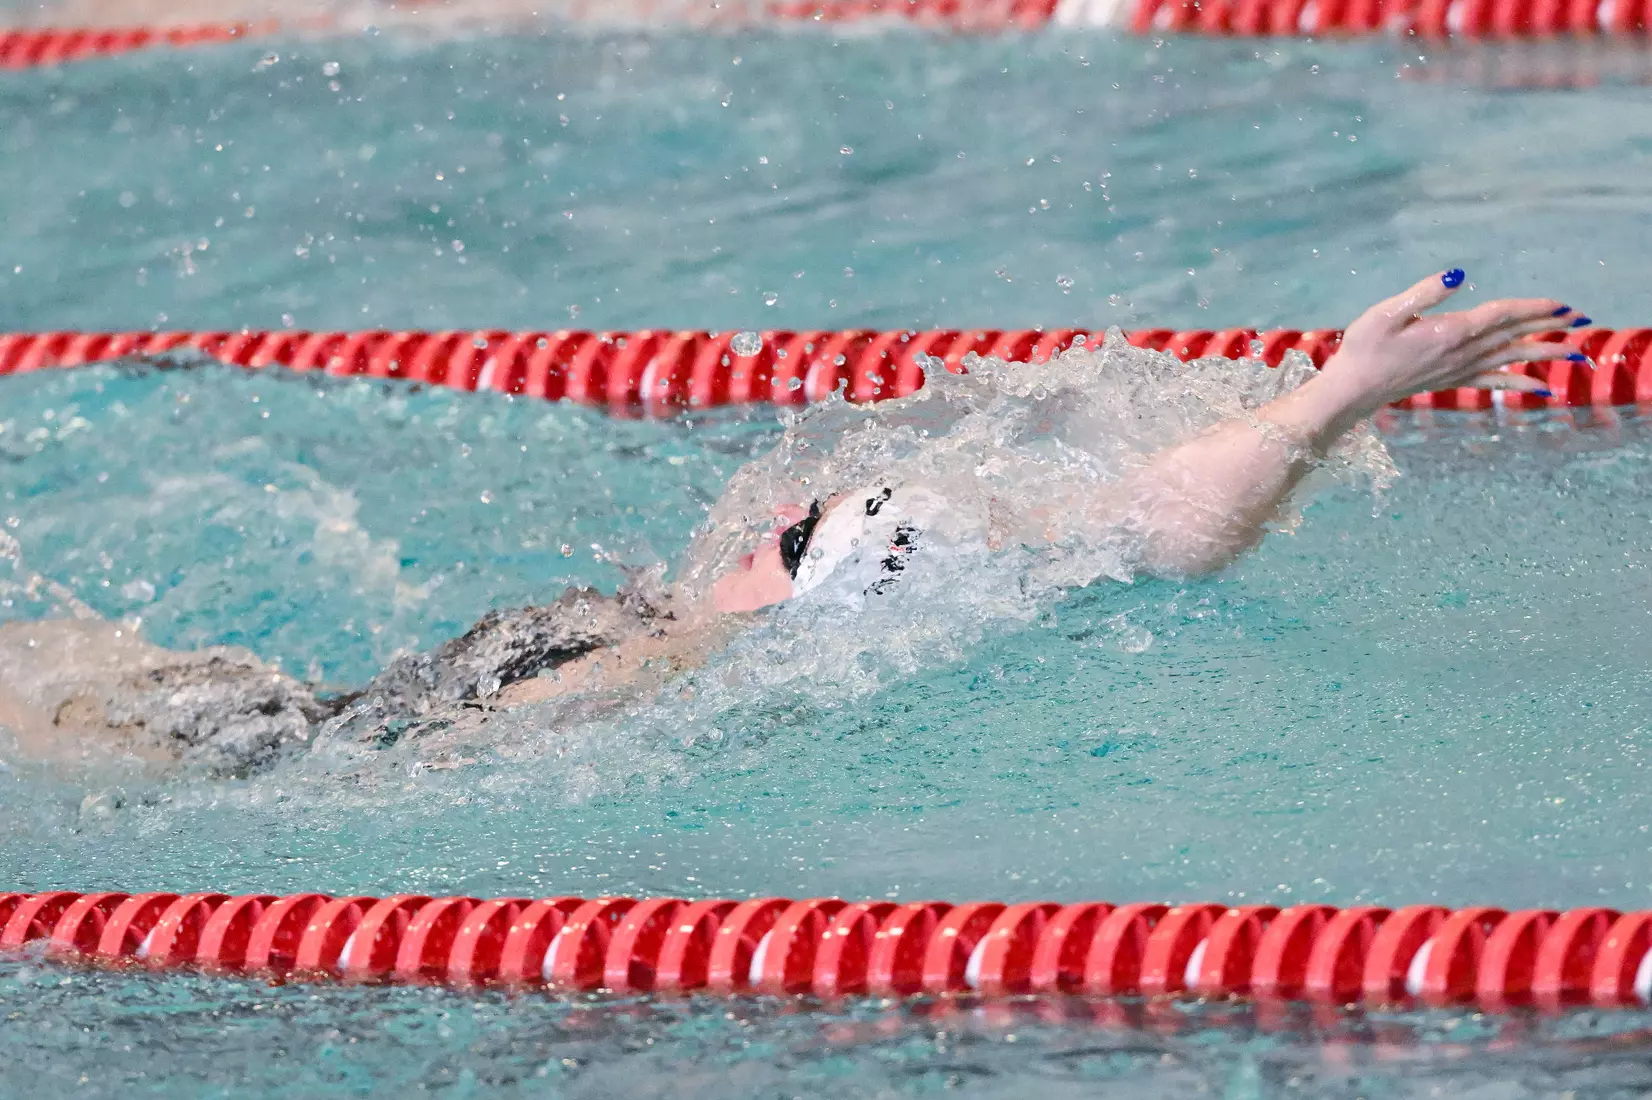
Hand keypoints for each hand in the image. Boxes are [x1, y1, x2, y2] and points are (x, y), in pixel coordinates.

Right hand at [1317, 269, 1585, 418]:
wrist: (1354, 388)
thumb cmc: (1363, 347)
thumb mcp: (1387, 312)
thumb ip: (1424, 293)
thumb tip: (1459, 275)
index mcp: (1450, 331)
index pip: (1502, 315)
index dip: (1533, 308)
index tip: (1562, 304)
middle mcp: (1462, 353)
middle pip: (1514, 335)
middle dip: (1548, 326)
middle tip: (1580, 319)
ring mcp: (1460, 370)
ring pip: (1511, 358)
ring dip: (1544, 353)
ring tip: (1574, 351)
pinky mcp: (1453, 382)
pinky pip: (1495, 383)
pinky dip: (1519, 384)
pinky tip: (1541, 390)